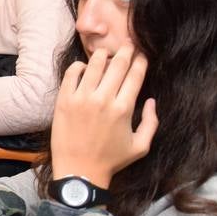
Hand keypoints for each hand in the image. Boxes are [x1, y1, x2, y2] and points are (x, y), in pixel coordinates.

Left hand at [49, 46, 158, 187]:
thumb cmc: (111, 160)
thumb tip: (153, 100)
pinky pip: (71, 73)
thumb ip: (152, 123)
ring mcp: (81, 98)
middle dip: (125, 52)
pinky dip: (78, 66)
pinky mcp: (63, 101)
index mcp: (124, 109)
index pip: (135, 76)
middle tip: (127, 44)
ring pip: (93, 65)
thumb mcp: (140, 146)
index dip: (140, 61)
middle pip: (117, 65)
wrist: (79, 171)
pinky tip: (83, 66)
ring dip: (102, 55)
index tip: (142, 55)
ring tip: (106, 53)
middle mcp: (103, 100)